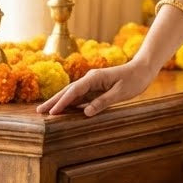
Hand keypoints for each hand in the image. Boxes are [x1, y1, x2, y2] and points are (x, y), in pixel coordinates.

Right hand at [36, 59, 154, 117]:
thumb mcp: (120, 93)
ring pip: (72, 94)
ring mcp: (92, 83)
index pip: (74, 91)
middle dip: (53, 101)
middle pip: (68, 91)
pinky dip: (71, 103)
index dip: (62, 102)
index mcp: (94, 78)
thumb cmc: (134, 80)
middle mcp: (90, 79)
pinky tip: (64, 110)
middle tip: (39, 111)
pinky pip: (81, 97)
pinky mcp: (96, 88)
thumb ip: (102, 102)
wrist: (143, 69)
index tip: (52, 112)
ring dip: (60, 102)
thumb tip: (85, 113)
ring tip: (47, 112)